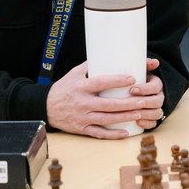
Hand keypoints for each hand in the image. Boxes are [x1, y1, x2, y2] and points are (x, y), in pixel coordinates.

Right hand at [46, 58, 165, 138]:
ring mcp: (82, 117)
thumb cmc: (64, 87)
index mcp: (81, 87)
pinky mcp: (82, 128)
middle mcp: (82, 103)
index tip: (132, 79)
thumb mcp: (74, 73)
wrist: (46, 106)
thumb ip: (92, 65)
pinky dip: (112, 134)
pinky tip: (125, 132)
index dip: (117, 81)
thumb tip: (111, 53)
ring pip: (106, 119)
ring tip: (139, 113)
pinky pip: (99, 133)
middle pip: (107, 104)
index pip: (101, 83)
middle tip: (142, 100)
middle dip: (126, 104)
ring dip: (124, 117)